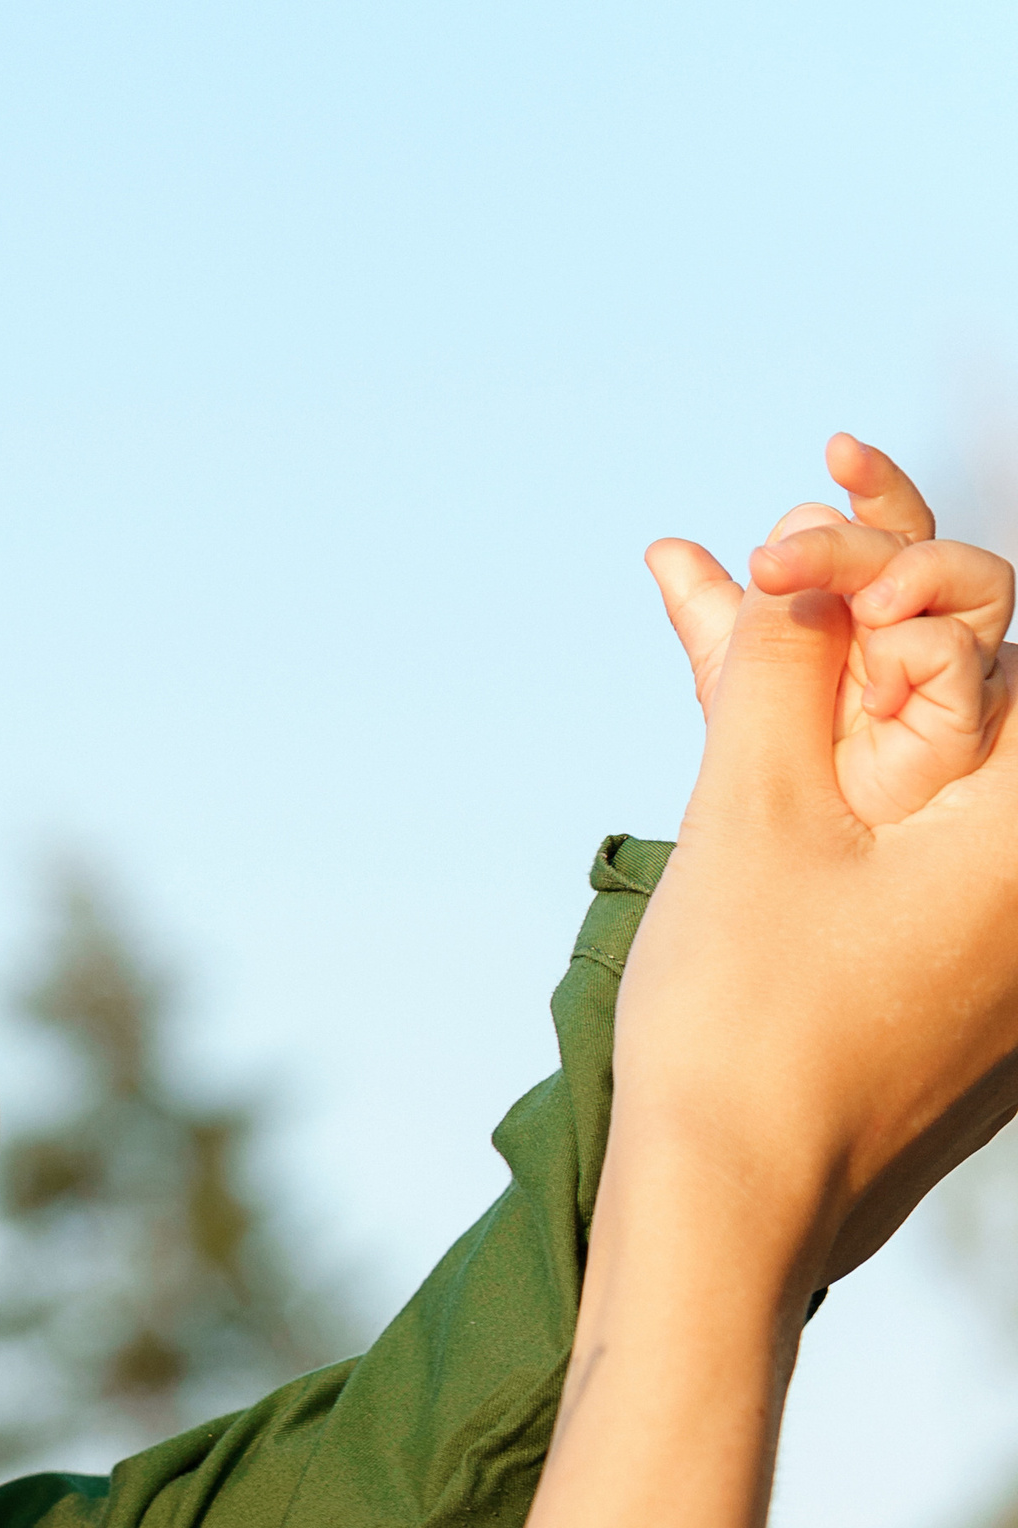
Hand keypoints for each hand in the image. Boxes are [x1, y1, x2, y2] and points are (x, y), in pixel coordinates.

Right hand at [613, 450, 1017, 1303]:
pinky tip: (742, 748)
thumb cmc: (742, 1037)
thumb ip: (776, 671)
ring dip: (807, 695)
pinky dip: (817, 797)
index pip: (982, 625)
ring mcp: (995, 954)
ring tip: (703, 598)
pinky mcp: (940, 1000)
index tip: (778, 540)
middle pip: (947, 695)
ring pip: (903, 774)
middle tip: (757, 548)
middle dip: (844, 611)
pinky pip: (889, 856)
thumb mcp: (747, 820)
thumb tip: (796, 577)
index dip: (882, 553)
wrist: (730, 1234)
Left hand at [650, 434, 1012, 829]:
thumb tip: (665, 546)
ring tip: (864, 608)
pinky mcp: (968, 750)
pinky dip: (929, 655)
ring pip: (978, 588)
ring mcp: (947, 701)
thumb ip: (715, 630)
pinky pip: (974, 673)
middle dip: (857, 542)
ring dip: (917, 574)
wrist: (769, 963)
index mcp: (860, 635)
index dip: (871, 482)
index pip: (882, 532)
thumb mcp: (731, 718)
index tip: (837, 447)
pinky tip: (877, 684)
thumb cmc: (756, 851)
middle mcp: (911, 656)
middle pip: (919, 555)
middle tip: (781, 560)